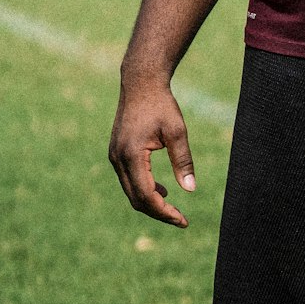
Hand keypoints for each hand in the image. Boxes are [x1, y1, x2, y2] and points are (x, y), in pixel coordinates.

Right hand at [108, 80, 196, 227]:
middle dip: (158, 212)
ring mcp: (114, 156)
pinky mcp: (116, 153)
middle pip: (136, 199)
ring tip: (173, 208)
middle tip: (180, 219)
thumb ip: (183, 160)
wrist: (141, 83)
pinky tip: (161, 188)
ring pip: (130, 191)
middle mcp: (118, 159)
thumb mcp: (177, 130)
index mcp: (132, 155)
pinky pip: (128, 179)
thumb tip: (190, 189)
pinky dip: (143, 189)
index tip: (183, 220)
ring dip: (150, 202)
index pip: (147, 195)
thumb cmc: (161, 104)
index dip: (165, 212)